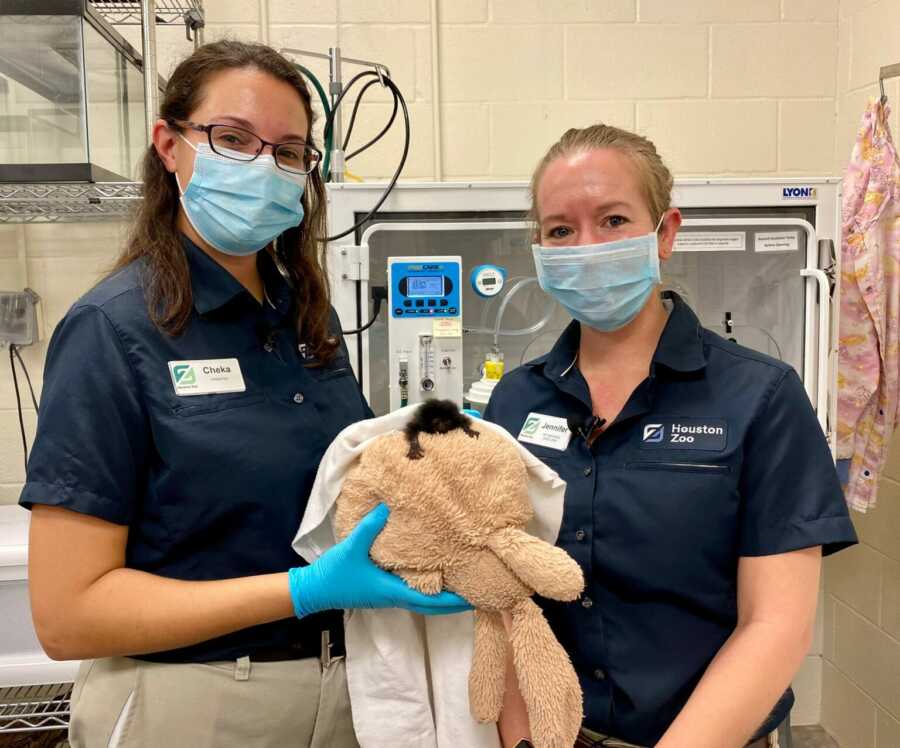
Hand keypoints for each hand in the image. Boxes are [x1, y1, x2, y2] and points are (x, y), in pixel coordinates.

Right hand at [289, 503, 471, 617]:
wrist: (315, 590)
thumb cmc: (335, 574)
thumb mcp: (352, 548)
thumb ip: (370, 528)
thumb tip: (388, 507)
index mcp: (392, 592)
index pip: (430, 600)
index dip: (453, 601)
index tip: (474, 598)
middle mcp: (395, 597)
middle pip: (432, 605)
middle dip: (455, 602)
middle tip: (478, 593)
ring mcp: (389, 596)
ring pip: (423, 600)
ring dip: (443, 597)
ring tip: (463, 584)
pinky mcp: (383, 591)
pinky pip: (413, 593)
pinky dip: (429, 589)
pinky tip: (435, 576)